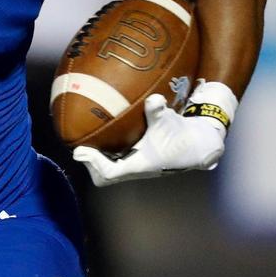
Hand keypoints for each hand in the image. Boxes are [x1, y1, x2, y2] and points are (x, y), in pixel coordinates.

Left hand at [73, 93, 226, 186]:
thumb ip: (158, 110)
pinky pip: (112, 166)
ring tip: (85, 146)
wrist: (195, 145)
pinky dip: (102, 158)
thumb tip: (154, 99)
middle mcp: (135, 170)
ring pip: (106, 174)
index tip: (81, 150)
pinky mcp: (134, 164)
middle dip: (90, 165)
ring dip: (94, 162)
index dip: (94, 163)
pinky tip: (97, 142)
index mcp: (140, 165)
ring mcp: (134, 168)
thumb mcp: (169, 120)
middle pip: (103, 177)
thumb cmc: (180, 133)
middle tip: (80, 148)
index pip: (110, 173)